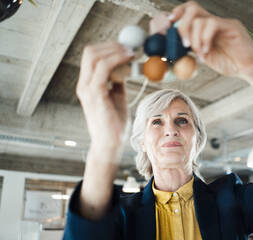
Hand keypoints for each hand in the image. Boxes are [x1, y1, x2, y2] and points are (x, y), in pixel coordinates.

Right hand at [76, 42, 133, 156]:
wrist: (110, 143)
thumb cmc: (114, 123)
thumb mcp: (116, 97)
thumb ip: (117, 82)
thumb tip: (125, 68)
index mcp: (87, 84)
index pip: (91, 56)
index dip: (108, 48)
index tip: (126, 47)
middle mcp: (83, 84)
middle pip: (90, 52)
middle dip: (112, 46)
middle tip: (130, 47)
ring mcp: (87, 89)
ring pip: (95, 56)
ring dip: (115, 50)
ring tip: (131, 53)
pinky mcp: (95, 94)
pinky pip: (103, 69)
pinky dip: (117, 60)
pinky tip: (129, 62)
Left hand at [169, 1, 252, 85]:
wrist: (250, 69)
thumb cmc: (230, 63)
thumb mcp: (205, 57)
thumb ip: (193, 48)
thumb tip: (175, 46)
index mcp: (206, 27)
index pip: (188, 12)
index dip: (176, 15)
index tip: (167, 26)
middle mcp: (213, 21)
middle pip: (191, 8)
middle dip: (182, 25)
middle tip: (184, 44)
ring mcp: (223, 22)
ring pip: (200, 18)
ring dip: (194, 38)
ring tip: (200, 52)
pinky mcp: (232, 26)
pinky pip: (212, 24)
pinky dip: (205, 39)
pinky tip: (208, 51)